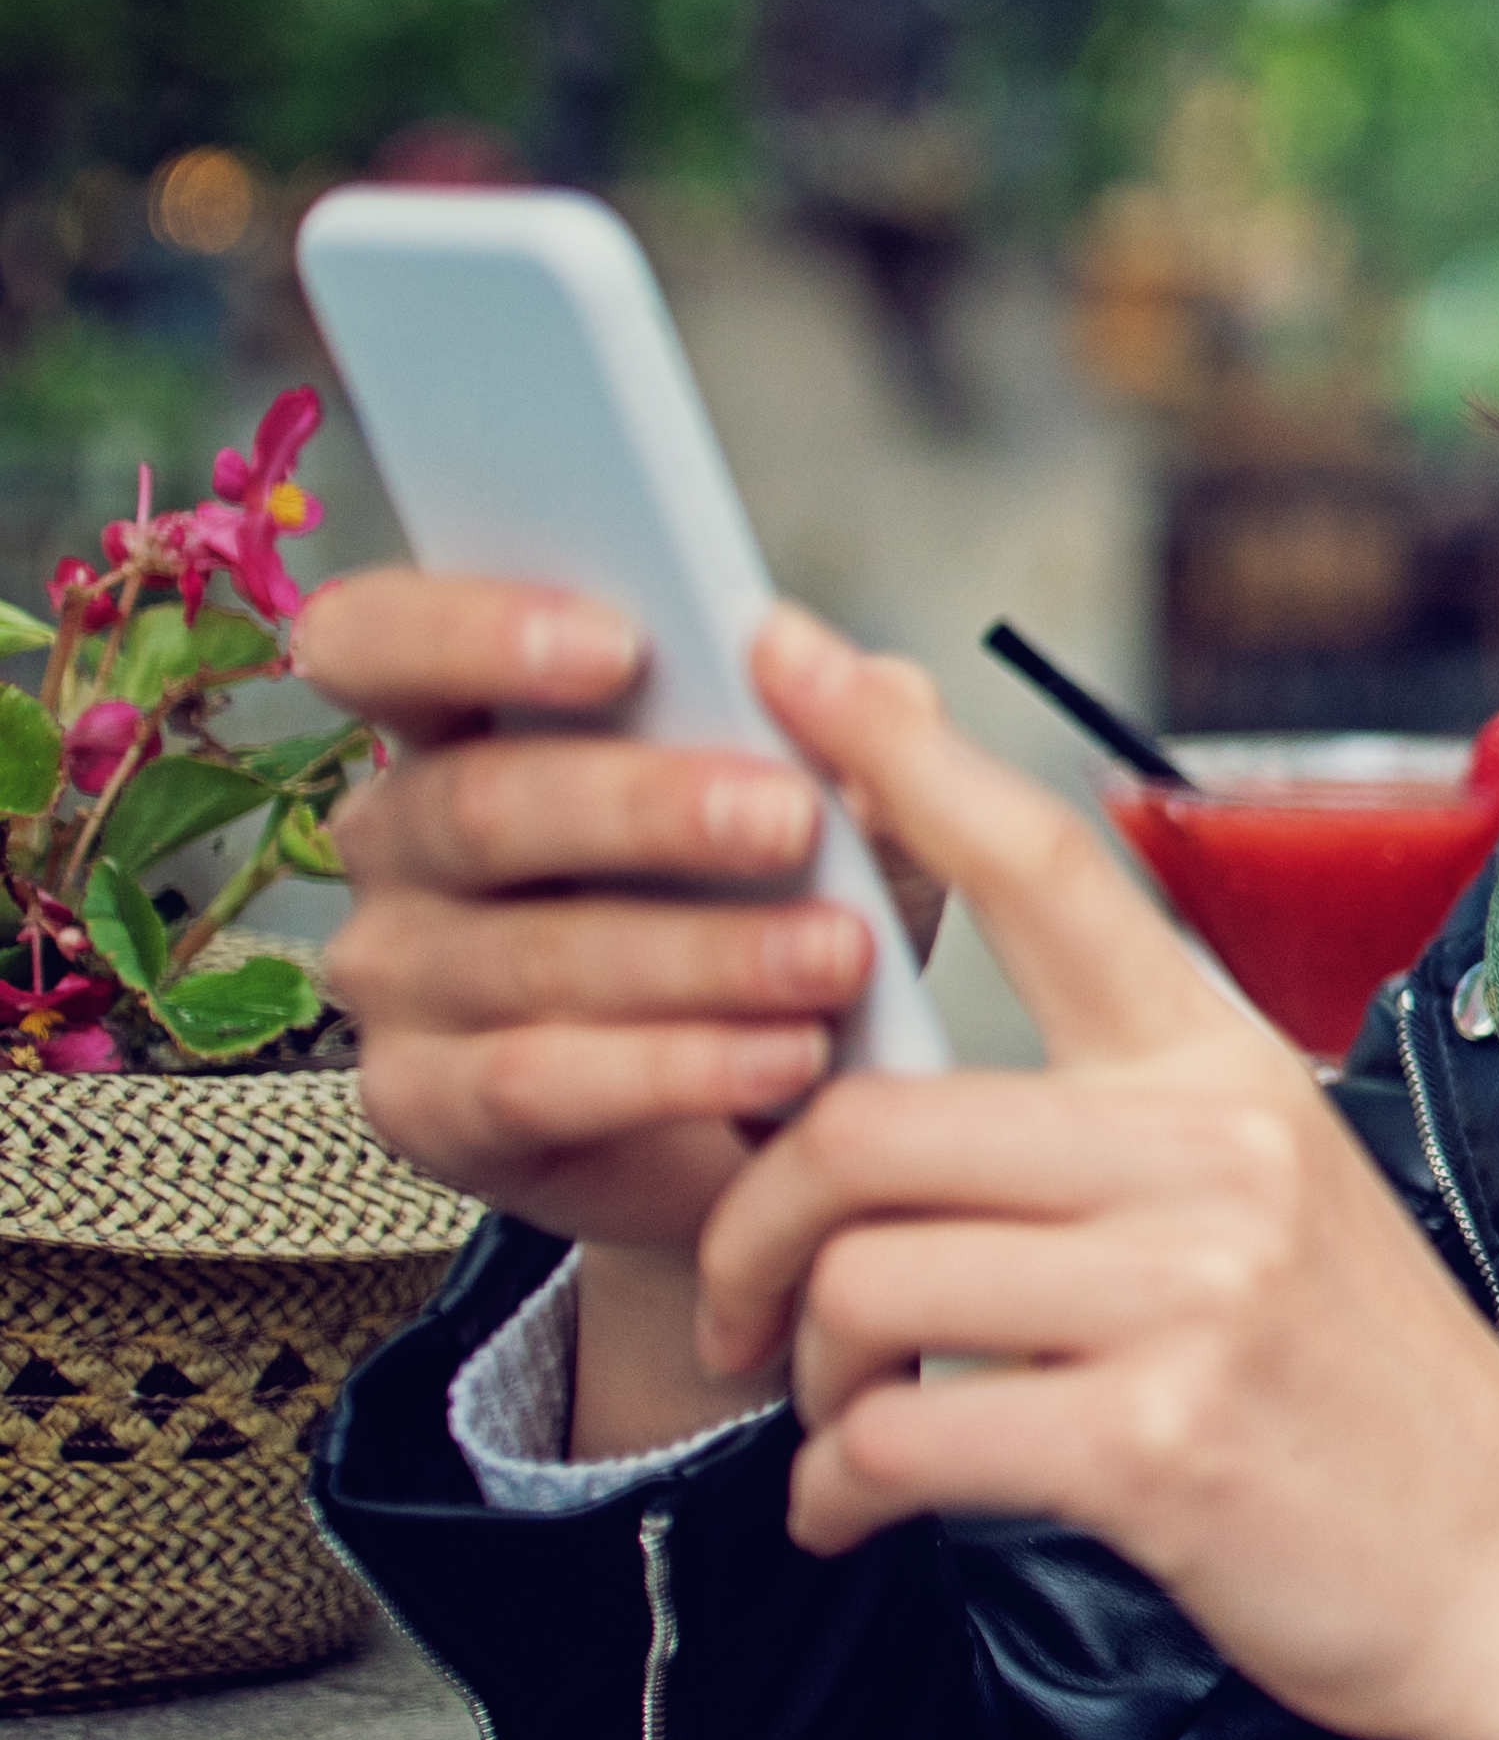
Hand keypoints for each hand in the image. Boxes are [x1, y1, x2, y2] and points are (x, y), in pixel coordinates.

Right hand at [298, 570, 906, 1257]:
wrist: (763, 1111)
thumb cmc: (772, 913)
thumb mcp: (835, 810)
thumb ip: (848, 734)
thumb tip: (877, 684)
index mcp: (463, 722)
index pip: (381, 638)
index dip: (474, 629)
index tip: (625, 643)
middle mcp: (401, 838)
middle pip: (478, 803)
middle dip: (646, 808)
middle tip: (788, 818)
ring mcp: (397, 976)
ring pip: (527, 952)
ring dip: (699, 954)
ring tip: (834, 955)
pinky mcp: (425, 1105)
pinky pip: (534, 1082)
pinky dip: (673, 1068)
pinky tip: (783, 1058)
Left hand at [684, 615, 1498, 1739]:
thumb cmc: (1364, 1396)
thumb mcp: (1266, 1208)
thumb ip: (1105, 1135)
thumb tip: (889, 1099)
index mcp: (1229, 1069)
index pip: (1051, 871)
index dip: (902, 757)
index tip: (794, 655)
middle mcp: (1215, 1150)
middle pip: (866, 1122)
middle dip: (753, 1234)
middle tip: (741, 1313)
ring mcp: (1194, 1291)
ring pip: (862, 1279)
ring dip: (802, 1376)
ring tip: (836, 1426)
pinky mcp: (1158, 1438)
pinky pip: (901, 1433)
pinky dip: (843, 1489)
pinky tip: (863, 1513)